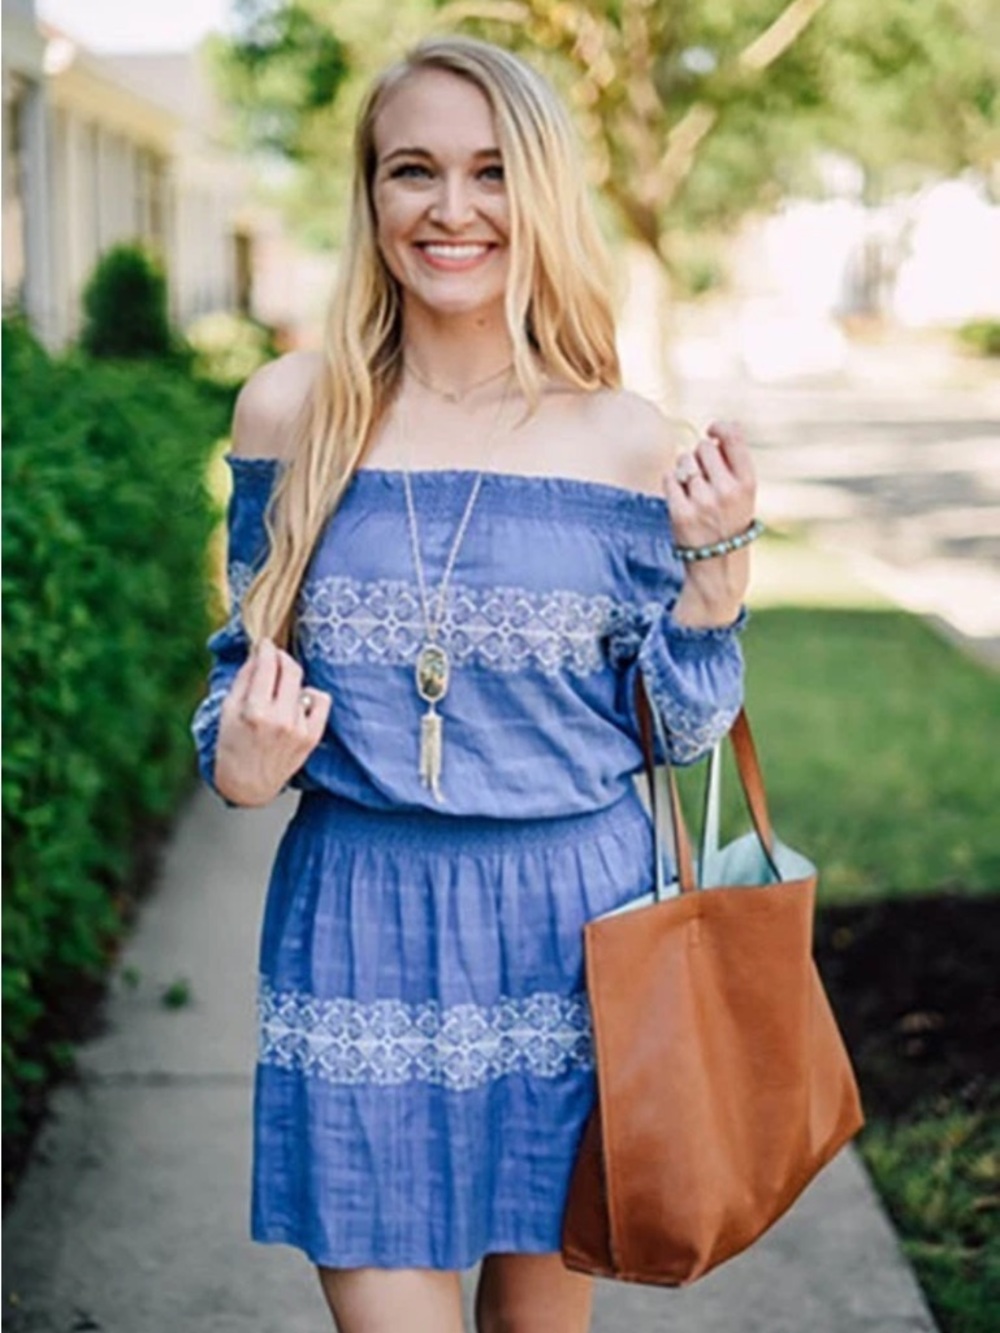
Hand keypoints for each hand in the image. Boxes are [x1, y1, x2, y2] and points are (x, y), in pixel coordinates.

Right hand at [214, 638, 331, 806]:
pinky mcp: (312, 737)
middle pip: (291, 669)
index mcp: (254, 711)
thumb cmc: (232, 746)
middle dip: (281, 657)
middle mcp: (280, 719)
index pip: (268, 665)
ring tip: (277, 694)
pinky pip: (321, 701)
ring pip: (302, 685)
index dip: (267, 649)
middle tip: (274, 657)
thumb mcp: (227, 710)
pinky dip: (310, 697)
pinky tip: (298, 703)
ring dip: (290, 682)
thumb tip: (259, 652)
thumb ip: (244, 678)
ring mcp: (299, 729)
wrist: (247, 784)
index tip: (265, 644)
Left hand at [662, 421, 756, 628]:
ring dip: (685, 469)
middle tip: (704, 474)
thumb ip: (734, 462)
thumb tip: (718, 427)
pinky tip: (681, 496)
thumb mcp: (744, 493)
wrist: (719, 566)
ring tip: (694, 489)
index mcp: (747, 483)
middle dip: (700, 454)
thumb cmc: (731, 521)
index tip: (712, 429)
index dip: (719, 427)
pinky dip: (672, 482)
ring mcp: (703, 502)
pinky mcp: (680, 513)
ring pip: (684, 461)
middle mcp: (727, 491)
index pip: (733, 437)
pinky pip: (668, 478)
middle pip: (703, 447)